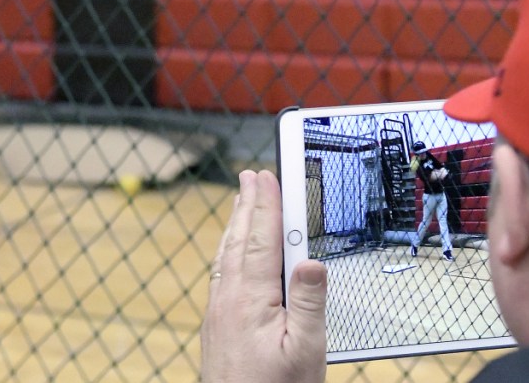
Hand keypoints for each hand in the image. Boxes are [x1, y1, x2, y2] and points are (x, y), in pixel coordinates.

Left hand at [201, 170, 327, 382]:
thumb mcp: (305, 352)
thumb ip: (308, 305)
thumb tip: (312, 262)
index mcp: (250, 298)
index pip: (260, 239)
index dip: (266, 205)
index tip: (267, 176)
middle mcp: (228, 298)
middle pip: (239, 239)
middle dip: (247, 204)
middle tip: (251, 175)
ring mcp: (218, 310)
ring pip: (227, 255)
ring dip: (235, 223)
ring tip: (241, 200)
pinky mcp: (216, 324)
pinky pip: (221, 273)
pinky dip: (228, 250)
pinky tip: (232, 252)